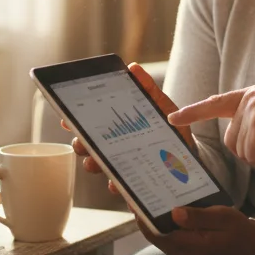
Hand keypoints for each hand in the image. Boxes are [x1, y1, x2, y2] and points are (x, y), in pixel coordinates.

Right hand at [62, 63, 194, 193]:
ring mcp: (121, 165)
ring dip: (93, 164)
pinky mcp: (132, 182)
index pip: (89, 123)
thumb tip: (133, 68)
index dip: (74, 121)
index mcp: (116, 126)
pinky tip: (116, 183)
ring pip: (98, 166)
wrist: (189, 152)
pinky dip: (116, 185)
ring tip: (96, 163)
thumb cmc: (169, 126)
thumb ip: (147, 88)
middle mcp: (113, 146)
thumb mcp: (160, 105)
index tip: (66, 119)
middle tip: (82, 143)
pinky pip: (119, 186)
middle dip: (81, 144)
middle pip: (87, 145)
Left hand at [139, 206, 254, 254]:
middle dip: (145, 215)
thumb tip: (174, 213)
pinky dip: (163, 224)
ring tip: (149, 196)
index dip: (144, 218)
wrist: (248, 247)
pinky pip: (167, 238)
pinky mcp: (182, 253)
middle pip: (155, 235)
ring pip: (160, 236)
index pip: (158, 234)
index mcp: (191, 248)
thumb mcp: (223, 217)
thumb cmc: (237, 230)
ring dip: (153, 219)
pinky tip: (163, 208)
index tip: (135, 199)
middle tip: (139, 192)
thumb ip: (199, 217)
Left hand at [168, 83, 254, 166]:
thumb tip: (240, 140)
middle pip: (232, 140)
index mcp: (254, 94)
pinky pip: (252, 155)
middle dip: (252, 150)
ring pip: (241, 150)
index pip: (217, 102)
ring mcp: (253, 110)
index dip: (194, 112)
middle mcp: (250, 98)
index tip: (173, 118)